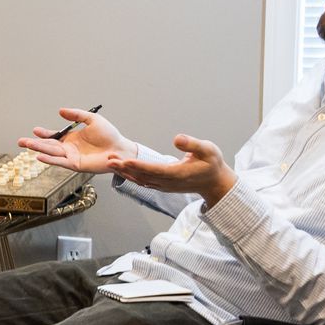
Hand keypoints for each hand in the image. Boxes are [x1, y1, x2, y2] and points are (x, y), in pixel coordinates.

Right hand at [18, 107, 134, 173]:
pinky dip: (49, 160)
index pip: (54, 137)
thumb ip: (76, 115)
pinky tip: (39, 156)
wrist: (120, 149)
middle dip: (34, 143)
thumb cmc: (109, 135)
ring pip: (51, 153)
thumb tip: (60, 111)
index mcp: (72, 139)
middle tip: (20, 141)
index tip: (35, 130)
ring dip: (38, 149)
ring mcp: (71, 157)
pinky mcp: (76, 165)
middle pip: (48, 146)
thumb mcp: (92, 119)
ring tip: (25, 145)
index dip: (44, 134)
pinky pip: (60, 162)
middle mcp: (69, 149)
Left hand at [106, 134, 236, 206]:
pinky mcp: (162, 186)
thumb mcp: (208, 150)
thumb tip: (176, 138)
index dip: (138, 166)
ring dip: (125, 172)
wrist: (214, 182)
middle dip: (125, 168)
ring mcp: (164, 186)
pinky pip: (144, 181)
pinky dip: (131, 175)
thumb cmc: (212, 164)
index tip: (124, 161)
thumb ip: (192, 144)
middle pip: (142, 176)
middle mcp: (168, 182)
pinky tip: (122, 168)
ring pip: (140, 180)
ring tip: (111, 162)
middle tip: (110, 159)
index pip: (153, 170)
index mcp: (177, 174)